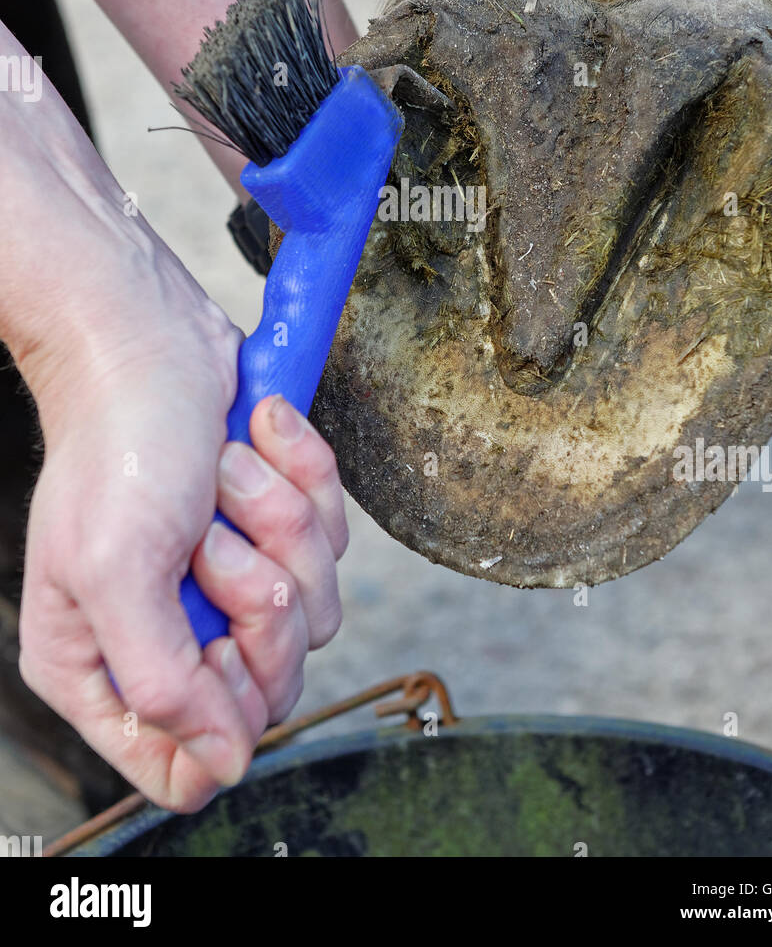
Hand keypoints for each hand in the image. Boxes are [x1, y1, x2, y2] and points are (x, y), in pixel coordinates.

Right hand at [17, 296, 347, 813]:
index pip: (185, 765)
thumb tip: (222, 765)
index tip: (222, 644)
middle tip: (211, 536)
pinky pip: (333, 538)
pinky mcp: (276, 528)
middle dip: (258, 596)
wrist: (154, 339)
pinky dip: (302, 479)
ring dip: (278, 522)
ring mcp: (229, 580)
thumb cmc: (120, 443)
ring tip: (225, 473)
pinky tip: (256, 440)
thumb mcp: (117, 571)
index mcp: (104, 665)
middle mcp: (170, 633)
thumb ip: (163, 683)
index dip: (225, 715)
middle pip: (271, 686)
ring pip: (315, 608)